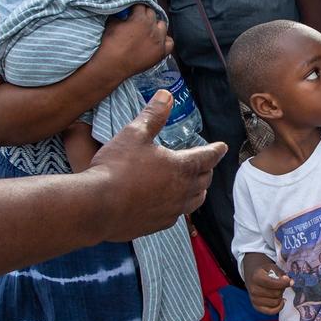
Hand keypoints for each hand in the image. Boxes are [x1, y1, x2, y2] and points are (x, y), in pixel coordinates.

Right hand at [88, 91, 227, 240]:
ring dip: (198, 191)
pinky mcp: (158, 225)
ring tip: (197, 186)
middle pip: (204, 180)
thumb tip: (166, 95)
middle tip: (206, 164)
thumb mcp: (134, 134)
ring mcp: (171, 210)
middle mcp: (182, 191)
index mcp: (181, 167)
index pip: (207, 157)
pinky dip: (180, 207)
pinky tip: (172, 205)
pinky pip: (177, 216)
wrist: (97, 206)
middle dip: (207, 169)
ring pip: (195, 201)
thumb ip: (153, 115)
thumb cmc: (116, 167)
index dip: (216, 150)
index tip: (222, 147)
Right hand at [97, 5, 172, 79]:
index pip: (142, 5)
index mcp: (140, 18)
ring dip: (156, 25)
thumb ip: (120, 15)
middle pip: (152, 14)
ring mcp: (159, 40)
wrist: (114, 65)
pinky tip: (158, 41)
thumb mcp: (112, 24)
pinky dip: (165, 40)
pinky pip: (170, 42)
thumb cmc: (111, 44)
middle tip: (138, 20)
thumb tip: (122, 12)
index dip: (136, 7)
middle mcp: (152, 27)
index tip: (133, 10)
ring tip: (148, 29)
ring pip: (163, 25)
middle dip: (145, 14)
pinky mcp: (161, 52)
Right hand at [247, 264, 291, 313]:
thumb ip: (281, 274)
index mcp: (256, 277)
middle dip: (282, 289)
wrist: (252, 273)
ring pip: (275, 302)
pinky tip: (281, 301)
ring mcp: (254, 299)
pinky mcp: (256, 306)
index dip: (284, 283)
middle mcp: (253, 289)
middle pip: (276, 294)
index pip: (273, 284)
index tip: (289, 281)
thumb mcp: (272, 266)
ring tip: (278, 290)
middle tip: (281, 284)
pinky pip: (271, 311)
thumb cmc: (263, 270)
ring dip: (280, 297)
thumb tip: (290, 282)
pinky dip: (278, 307)